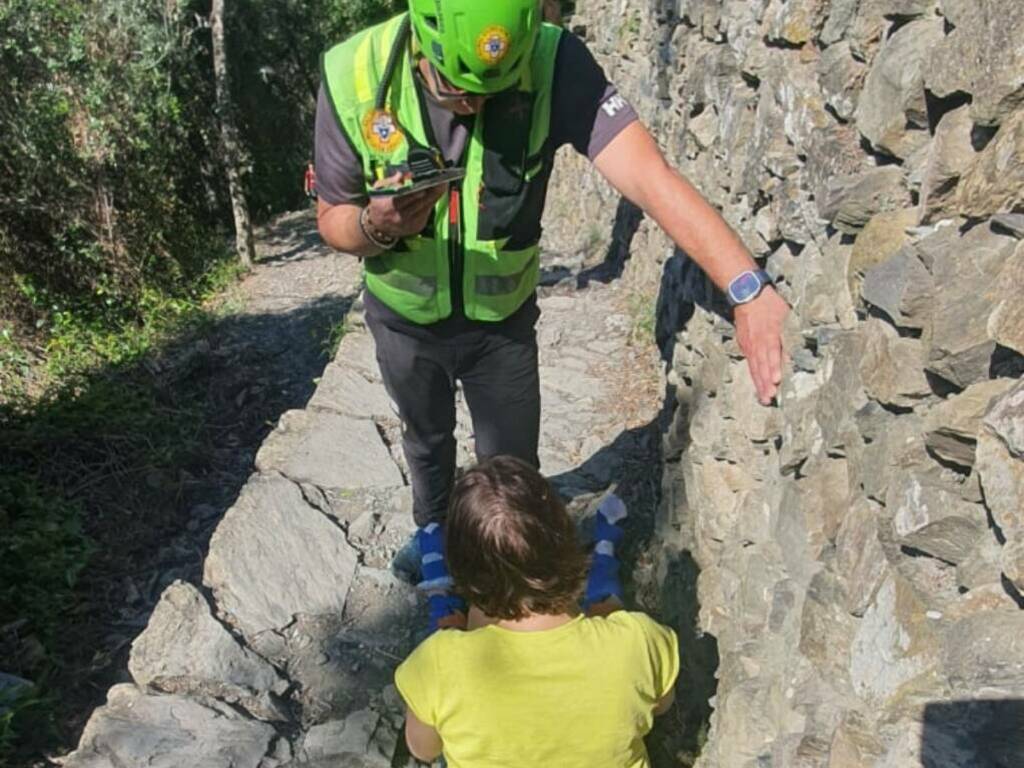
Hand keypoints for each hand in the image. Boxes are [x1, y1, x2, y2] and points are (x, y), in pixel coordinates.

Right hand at [367, 175, 446, 238]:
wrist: (377, 227)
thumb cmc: (379, 204)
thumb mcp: (379, 189)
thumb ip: (392, 181)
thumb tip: (405, 173)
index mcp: (390, 205)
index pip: (408, 194)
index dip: (421, 186)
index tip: (430, 179)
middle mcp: (400, 216)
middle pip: (421, 201)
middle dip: (432, 190)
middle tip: (442, 181)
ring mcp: (409, 223)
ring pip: (426, 207)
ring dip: (434, 196)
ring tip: (441, 185)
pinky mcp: (415, 227)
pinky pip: (426, 213)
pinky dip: (430, 204)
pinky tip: (434, 195)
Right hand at [734, 286, 788, 405]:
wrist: (746, 293)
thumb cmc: (769, 302)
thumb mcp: (784, 313)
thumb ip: (790, 332)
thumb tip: (799, 348)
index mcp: (769, 333)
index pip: (772, 352)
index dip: (774, 366)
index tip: (776, 379)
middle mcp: (758, 341)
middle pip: (762, 365)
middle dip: (766, 382)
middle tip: (770, 397)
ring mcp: (749, 344)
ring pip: (755, 367)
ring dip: (760, 383)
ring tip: (764, 397)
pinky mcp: (744, 344)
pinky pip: (749, 363)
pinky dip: (753, 375)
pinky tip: (757, 385)